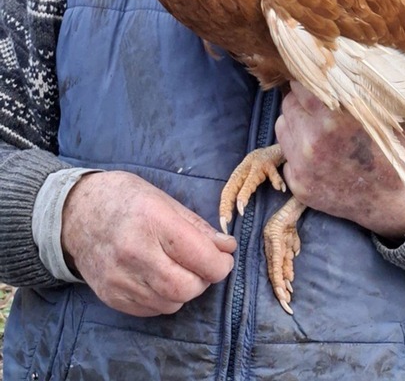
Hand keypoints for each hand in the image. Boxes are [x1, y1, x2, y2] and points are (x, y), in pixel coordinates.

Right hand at [61, 170, 236, 315]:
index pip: (200, 257)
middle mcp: (134, 253)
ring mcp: (120, 279)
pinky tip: (160, 277)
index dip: (221, 263)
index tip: (224, 257)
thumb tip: (226, 247)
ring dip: (185, 290)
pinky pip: (152, 309)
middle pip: (187, 287)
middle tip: (204, 265)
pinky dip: (165, 298)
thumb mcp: (164, 200)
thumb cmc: (124, 199)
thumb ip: (197, 227)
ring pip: (171, 303)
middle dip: (205, 279)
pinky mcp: (111, 297)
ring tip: (180, 268)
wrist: (75, 213)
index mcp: (152, 221)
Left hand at [275, 82, 404, 240]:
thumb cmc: (393, 151)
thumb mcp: (375, 114)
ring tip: (318, 130)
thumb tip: (323, 73)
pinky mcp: (299, 185)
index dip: (310, 82)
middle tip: (319, 107)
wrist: (401, 201)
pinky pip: (287, 156)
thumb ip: (345, 95)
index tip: (317, 83)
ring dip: (296, 124)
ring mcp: (302, 166)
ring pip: (282, 128)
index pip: (300, 86)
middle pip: (288, 104)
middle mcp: (311, 142)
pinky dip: (298, 152)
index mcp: (331, 119)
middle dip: (302, 102)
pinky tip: (320, 155)